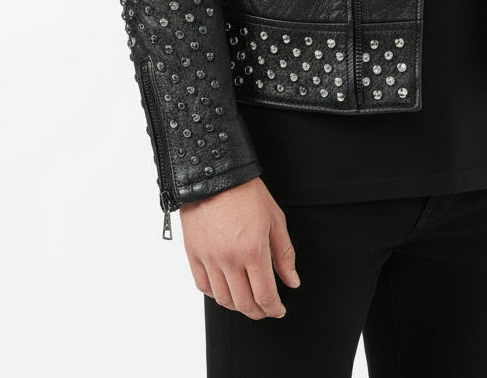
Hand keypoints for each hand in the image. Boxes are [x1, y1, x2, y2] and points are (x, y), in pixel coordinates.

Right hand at [179, 176, 299, 318]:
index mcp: (253, 251)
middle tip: (265, 309)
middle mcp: (230, 259)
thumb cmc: (246, 192)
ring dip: (238, 306)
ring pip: (223, 299)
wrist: (214, 175)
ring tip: (247, 300)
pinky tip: (226, 289)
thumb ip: (284, 253)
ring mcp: (209, 258)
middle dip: (258, 312)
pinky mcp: (194, 254)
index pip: (265, 296)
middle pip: (244, 303)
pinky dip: (216, 294)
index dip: (274, 309)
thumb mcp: (275, 219)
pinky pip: (203, 286)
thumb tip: (292, 280)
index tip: (278, 310)